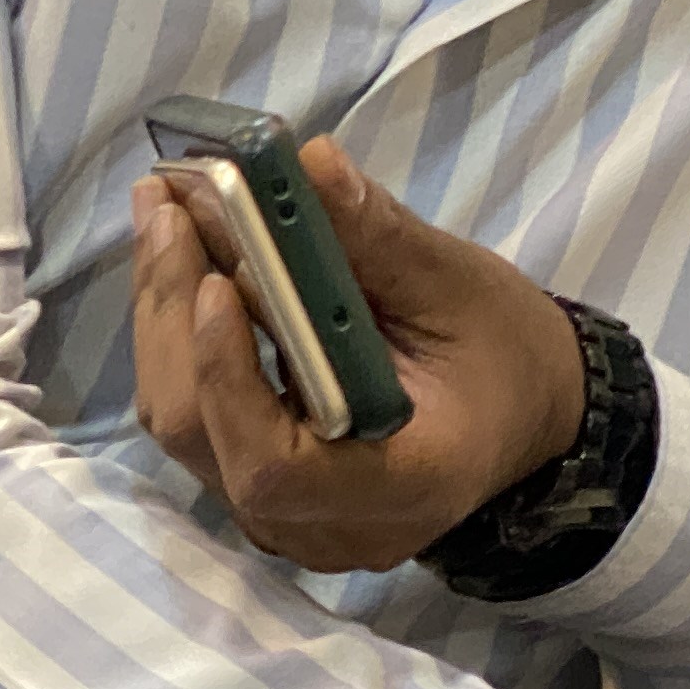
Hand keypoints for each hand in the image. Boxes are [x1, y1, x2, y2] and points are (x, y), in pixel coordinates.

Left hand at [128, 135, 582, 571]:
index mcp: (398, 488)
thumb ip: (377, 236)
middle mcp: (325, 524)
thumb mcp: (457, 286)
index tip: (217, 280)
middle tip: (167, 206)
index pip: (273, 464)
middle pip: (201, 435)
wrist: (526, 414)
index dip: (229, 376)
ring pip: (182, 424)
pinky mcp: (259, 487)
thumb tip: (307, 164)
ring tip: (163, 212)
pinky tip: (181, 259)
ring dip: (163, 314)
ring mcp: (284, 516)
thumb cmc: (505, 355)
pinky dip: (178, 336)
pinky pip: (195, 417)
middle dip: (174, 313)